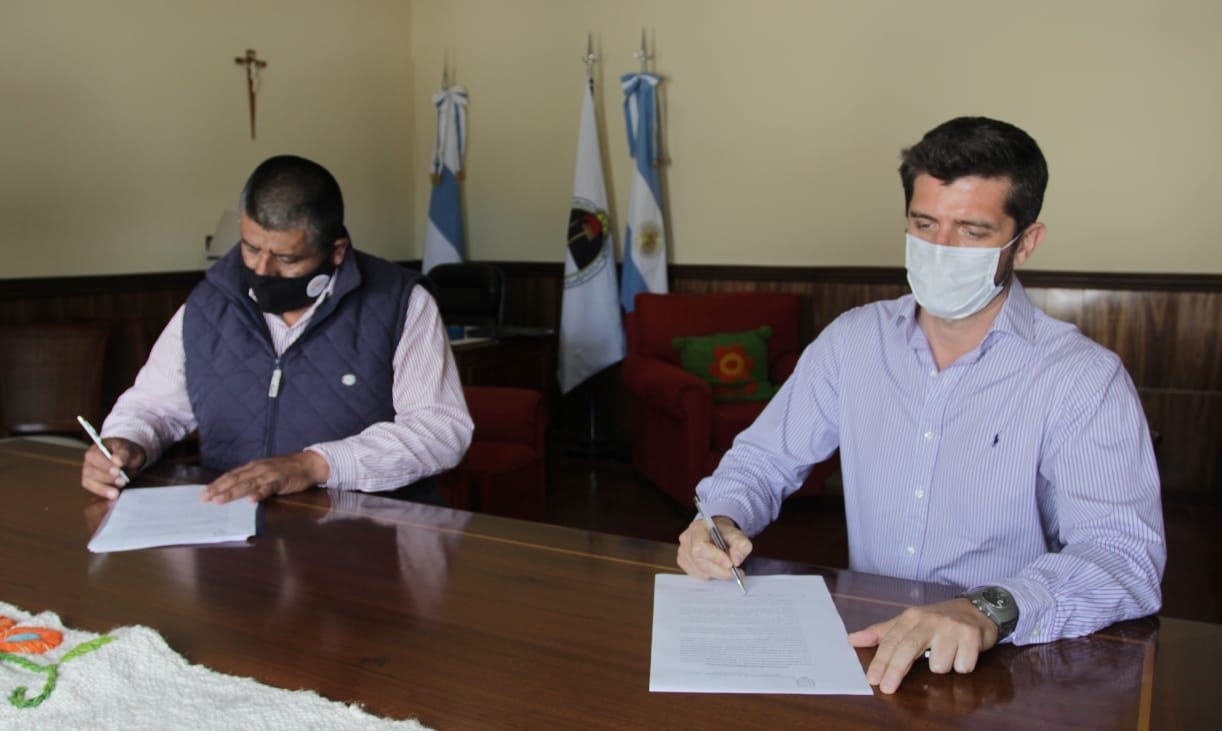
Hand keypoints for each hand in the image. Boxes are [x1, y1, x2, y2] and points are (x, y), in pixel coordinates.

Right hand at [80, 437, 145, 498]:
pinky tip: (113, 496)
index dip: (106, 465)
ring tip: (117, 492)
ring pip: (89, 482)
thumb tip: (117, 461)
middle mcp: (89, 462)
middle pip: (91, 471)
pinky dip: (102, 494)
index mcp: (96, 449)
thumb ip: (123, 453)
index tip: (118, 470)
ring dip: (103, 488)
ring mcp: (88, 473)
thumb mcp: (129, 449)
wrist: (130, 460)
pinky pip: (92, 490)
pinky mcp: (91, 484)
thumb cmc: (127, 452)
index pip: (96, 456)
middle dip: (107, 477)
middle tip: (122, 481)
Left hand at [201, 451, 328, 503]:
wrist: (308, 463)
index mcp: (252, 467)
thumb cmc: (286, 470)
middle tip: (204, 499)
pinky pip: (269, 488)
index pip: (230, 475)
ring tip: (220, 500)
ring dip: (232, 493)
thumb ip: (251, 479)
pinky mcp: (281, 480)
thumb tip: (233, 491)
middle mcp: (258, 469)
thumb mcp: (265, 471)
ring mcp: (269, 474)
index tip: (202, 493)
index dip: (216, 484)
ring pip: (247, 484)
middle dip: (218, 489)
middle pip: (234, 479)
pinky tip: (251, 500)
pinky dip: (259, 494)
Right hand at [676, 516, 751, 580]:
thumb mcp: (737, 534)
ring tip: (726, 566)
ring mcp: (682, 553)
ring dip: (717, 573)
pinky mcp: (684, 563)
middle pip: (701, 562)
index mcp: (697, 528)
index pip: (701, 547)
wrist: (715, 533)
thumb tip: (736, 560)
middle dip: (721, 570)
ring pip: (701, 572)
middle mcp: (686, 540)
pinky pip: (698, 575)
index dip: (715, 558)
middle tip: (736, 572)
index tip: (730, 564)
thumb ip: (741, 545)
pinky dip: (710, 574)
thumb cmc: (723, 533)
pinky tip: (716, 566)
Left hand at [847, 597, 998, 693]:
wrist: (977, 609)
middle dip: (896, 670)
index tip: (872, 679)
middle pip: (908, 648)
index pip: (891, 641)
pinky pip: (962, 665)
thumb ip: (881, 633)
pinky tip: (962, 654)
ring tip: (947, 654)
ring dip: (942, 666)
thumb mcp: (908, 622)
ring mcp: (951, 627)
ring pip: (939, 664)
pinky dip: (962, 665)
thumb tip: (852, 639)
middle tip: (887, 688)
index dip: (880, 661)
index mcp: (911, 617)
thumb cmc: (938, 620)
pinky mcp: (971, 636)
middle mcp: (930, 620)